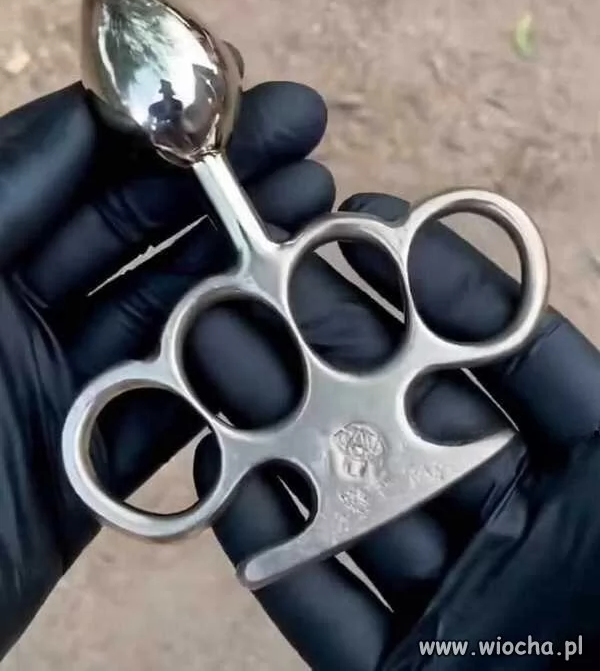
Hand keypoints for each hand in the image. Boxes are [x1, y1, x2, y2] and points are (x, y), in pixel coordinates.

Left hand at [0, 79, 332, 658]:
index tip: (224, 83)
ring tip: (315, 200)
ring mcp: (65, 386)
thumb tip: (84, 116)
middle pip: (134, 227)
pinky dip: (239, 359)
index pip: (71, 167)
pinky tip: (292, 308)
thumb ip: (0, 191)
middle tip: (299, 129)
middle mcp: (17, 313)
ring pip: (170, 306)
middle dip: (218, 173)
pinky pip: (180, 404)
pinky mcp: (99, 463)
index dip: (150, 121)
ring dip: (242, 255)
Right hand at [192, 193, 599, 668]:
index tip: (374, 225)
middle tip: (261, 278)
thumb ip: (580, 392)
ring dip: (281, 431)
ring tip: (219, 358)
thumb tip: (508, 309)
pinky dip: (276, 552)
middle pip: (408, 419)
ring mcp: (454, 605)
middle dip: (333, 343)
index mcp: (585, 480)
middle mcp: (515, 529)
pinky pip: (327, 612)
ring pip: (356, 500)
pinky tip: (227, 483)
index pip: (506, 360)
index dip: (441, 290)